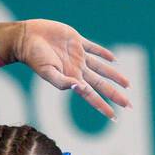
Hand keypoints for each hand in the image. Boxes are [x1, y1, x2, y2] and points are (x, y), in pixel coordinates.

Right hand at [16, 19, 132, 119]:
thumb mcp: (47, 72)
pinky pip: (94, 48)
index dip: (103, 106)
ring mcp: (78, 55)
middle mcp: (77, 69)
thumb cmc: (33, 57)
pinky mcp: (76, 41)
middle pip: (101, 85)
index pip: (92, 96)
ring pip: (102, 68)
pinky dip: (104, 53)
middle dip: (115, 95)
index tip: (115, 117)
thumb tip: (80, 88)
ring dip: (115, 76)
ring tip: (128, 85)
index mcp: (72, 78)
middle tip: (129, 105)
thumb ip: (62, 81)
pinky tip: (114, 59)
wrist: (26, 37)